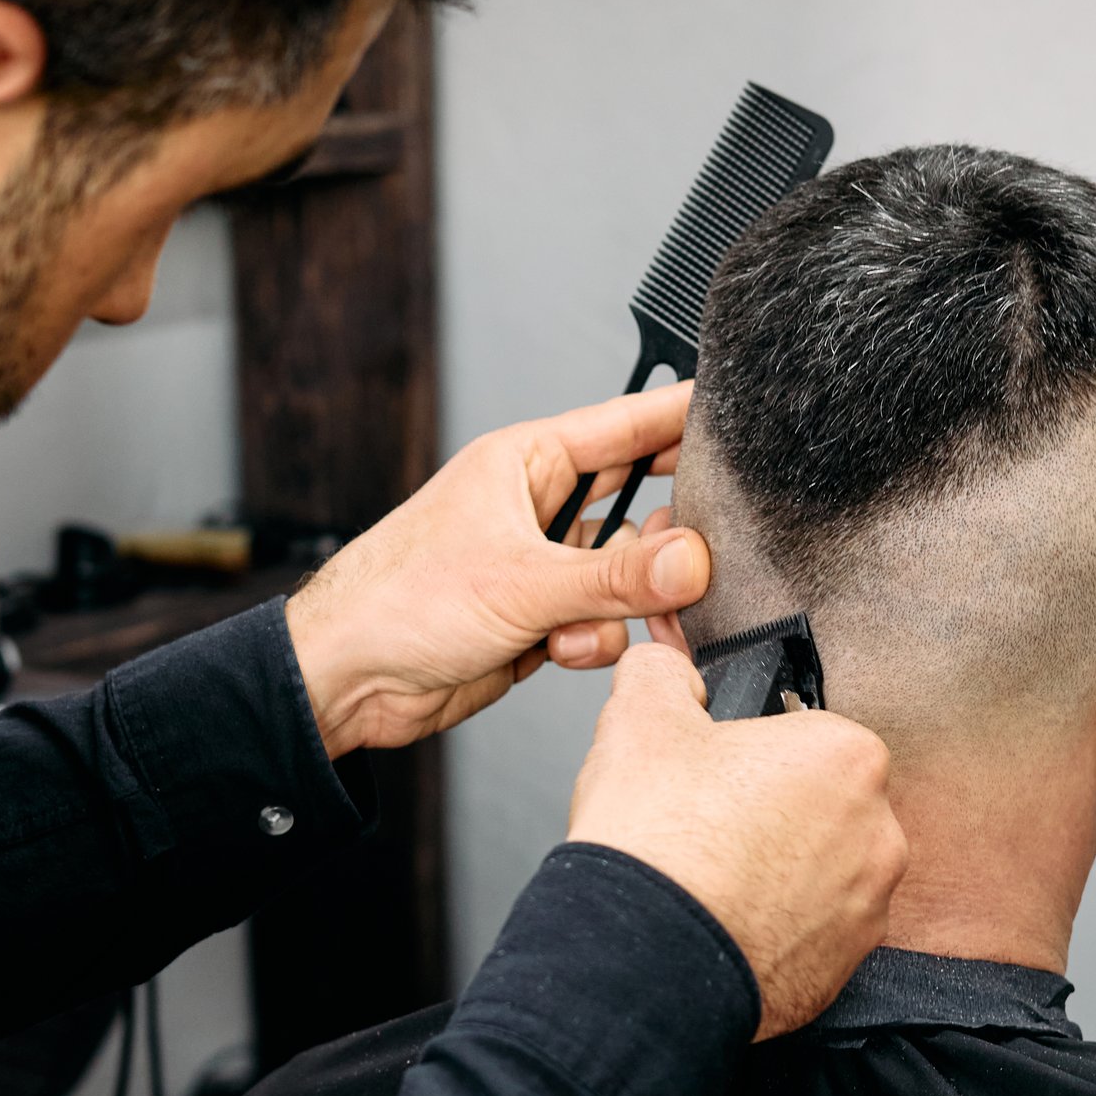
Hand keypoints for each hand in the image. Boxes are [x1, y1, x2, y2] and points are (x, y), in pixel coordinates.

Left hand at [285, 384, 707, 756]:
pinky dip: (592, 641)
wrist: (346, 680)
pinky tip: (557, 651)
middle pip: (641, 507)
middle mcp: (539, 507)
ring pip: (628, 576)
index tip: (748, 415)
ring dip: (618, 608)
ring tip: (583, 624)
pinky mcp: (540, 620)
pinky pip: (602, 623)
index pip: (629, 425)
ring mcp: (542, 566)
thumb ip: (615, 574)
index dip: (687, 417)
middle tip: (687, 562)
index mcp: (528, 462)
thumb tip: (692, 562)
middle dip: (662, 544)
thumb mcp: (520, 581)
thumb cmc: (397, 601)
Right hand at [567, 645, 908, 1039]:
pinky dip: (771, 930)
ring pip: (817, 874)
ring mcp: (866, 910)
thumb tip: (667, 666)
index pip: (805, 736)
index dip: (750, 751)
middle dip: (769, 814)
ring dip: (775, 875)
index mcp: (848, 757)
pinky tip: (721, 925)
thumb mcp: (641, 716)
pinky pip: (808, 936)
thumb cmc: (657, 842)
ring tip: (710, 881)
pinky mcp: (842, 971)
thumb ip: (663, 672)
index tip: (714, 773)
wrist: (644, 957)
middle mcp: (879, 834)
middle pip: (818, 807)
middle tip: (706, 827)